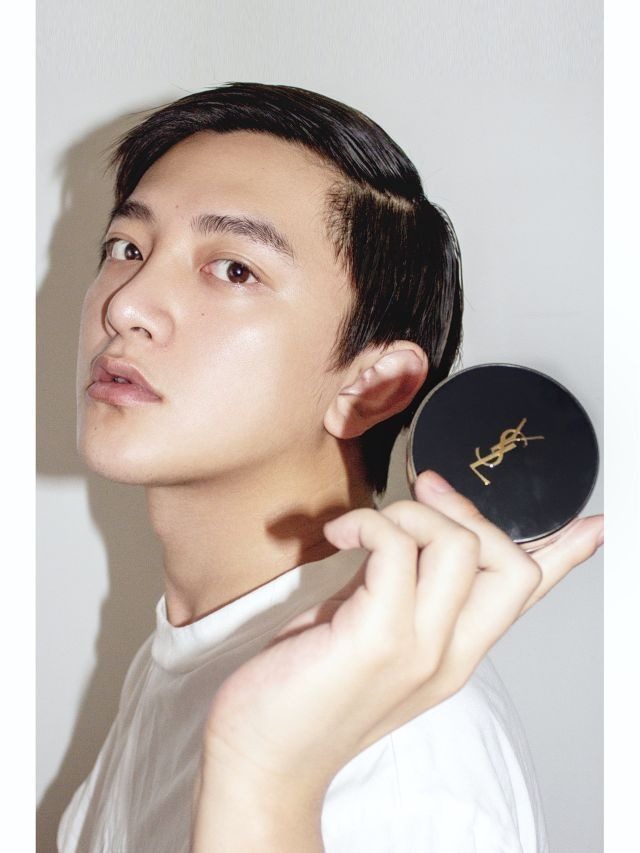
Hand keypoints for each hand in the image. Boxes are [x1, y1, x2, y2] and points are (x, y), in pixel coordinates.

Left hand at [192, 470, 602, 849]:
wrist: (262, 759)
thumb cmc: (305, 690)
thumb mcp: (367, 632)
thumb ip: (400, 589)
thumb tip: (406, 538)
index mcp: (454, 653)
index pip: (524, 599)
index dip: (562, 556)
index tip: (593, 526)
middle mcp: (449, 655)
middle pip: (510, 564)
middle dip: (466, 509)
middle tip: (420, 491)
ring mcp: (419, 649)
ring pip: (458, 544)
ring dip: (408, 512)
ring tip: (363, 527)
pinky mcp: (376, 639)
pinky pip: (394, 547)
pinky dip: (366, 523)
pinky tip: (338, 535)